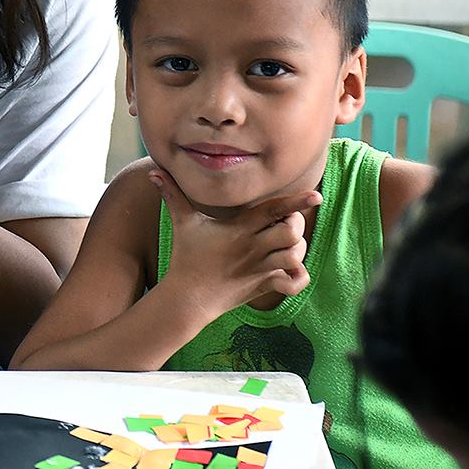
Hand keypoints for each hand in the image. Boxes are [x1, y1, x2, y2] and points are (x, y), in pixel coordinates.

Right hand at [151, 168, 318, 314]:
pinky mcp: (263, 286)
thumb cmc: (186, 256)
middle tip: (287, 221)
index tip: (315, 195)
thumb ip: (171, 194)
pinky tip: (289, 270)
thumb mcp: (181, 222)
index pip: (273, 210)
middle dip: (296, 223)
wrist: (188, 297)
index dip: (296, 201)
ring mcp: (260, 268)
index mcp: (239, 228)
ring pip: (295, 255)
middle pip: (292, 231)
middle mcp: (253, 247)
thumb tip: (153, 172)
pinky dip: (297, 277)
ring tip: (287, 244)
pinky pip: (292, 283)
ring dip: (298, 249)